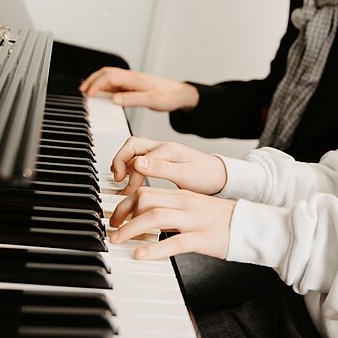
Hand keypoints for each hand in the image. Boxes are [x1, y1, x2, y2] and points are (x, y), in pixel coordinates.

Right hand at [79, 67, 198, 110]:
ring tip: (86, 94)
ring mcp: (130, 81)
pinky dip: (104, 89)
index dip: (96, 84)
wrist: (180, 94)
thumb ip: (133, 100)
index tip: (88, 95)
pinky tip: (100, 95)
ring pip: (108, 78)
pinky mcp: (132, 86)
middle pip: (105, 74)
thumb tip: (114, 100)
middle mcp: (130, 78)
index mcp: (133, 78)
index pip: (108, 76)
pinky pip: (114, 85)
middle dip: (91, 81)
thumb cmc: (168, 96)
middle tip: (81, 93)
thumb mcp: (151, 100)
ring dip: (96, 84)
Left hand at [109, 186, 234, 259]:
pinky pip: (175, 242)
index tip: (115, 219)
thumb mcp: (194, 210)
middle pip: (146, 199)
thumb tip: (145, 219)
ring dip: (132, 229)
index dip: (125, 205)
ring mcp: (194, 220)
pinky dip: (155, 249)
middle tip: (113, 231)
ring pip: (155, 216)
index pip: (146, 192)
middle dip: (123, 214)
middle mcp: (186, 204)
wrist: (250, 226)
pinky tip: (141, 255)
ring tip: (119, 241)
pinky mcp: (202, 238)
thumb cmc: (221, 221)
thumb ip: (172, 211)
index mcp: (183, 196)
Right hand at [111, 136, 226, 194]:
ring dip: (124, 162)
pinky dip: (131, 165)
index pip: (138, 158)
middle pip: (131, 145)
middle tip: (118, 179)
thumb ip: (161, 169)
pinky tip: (131, 178)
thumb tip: (137, 163)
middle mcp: (162, 147)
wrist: (219, 176)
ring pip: (134, 150)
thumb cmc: (205, 176)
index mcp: (167, 150)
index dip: (130, 176)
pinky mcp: (161, 158)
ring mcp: (161, 152)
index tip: (129, 192)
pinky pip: (140, 157)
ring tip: (121, 179)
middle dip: (120, 160)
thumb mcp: (184, 175)